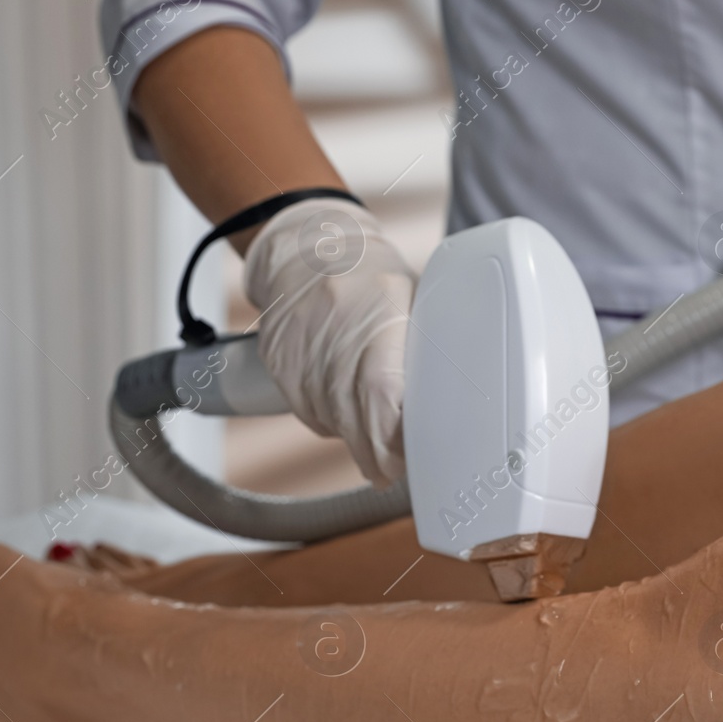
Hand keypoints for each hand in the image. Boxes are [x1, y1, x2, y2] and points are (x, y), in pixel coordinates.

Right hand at [244, 198, 418, 487]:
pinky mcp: (279, 360)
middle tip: (391, 472)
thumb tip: (443, 410)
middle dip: (375, 455)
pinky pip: (306, 410)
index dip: (392, 436)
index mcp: (382, 308)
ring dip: (354, 438)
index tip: (406, 459)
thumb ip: (424, 350)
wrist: (307, 249)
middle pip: (353, 416)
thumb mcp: (412, 299)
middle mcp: (337, 327)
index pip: (382, 390)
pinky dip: (328, 420)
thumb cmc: (372, 278)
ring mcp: (302, 346)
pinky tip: (342, 409)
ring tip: (371, 439)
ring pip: (328, 420)